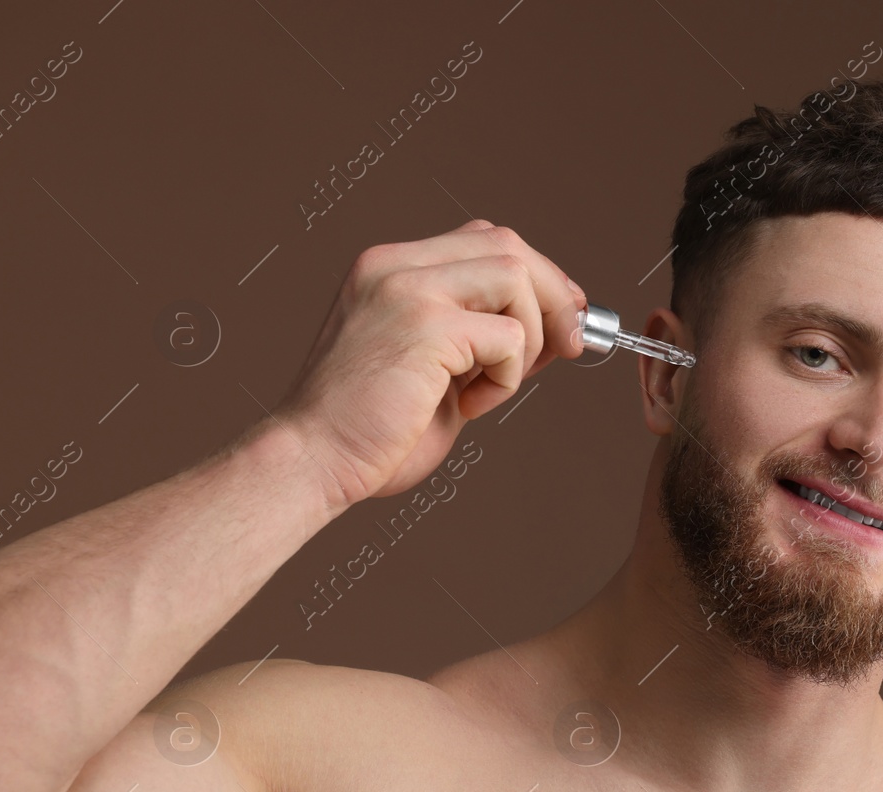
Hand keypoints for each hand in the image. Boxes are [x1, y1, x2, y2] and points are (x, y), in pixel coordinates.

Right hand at [273, 218, 586, 508]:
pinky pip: (508, 337)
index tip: (561, 317)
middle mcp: (395, 265)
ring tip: (496, 383)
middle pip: (507, 243)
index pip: (483, 239)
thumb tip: (552, 329)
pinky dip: (508, 377)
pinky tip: (472, 404)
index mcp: (391, 268)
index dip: (536, 275)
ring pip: (515, 276)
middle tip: (569, 345)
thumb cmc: (370, 428)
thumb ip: (478, 337)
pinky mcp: (424, 326)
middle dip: (553, 295)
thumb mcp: (434, 365)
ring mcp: (407, 289)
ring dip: (530, 337)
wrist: (313, 460)